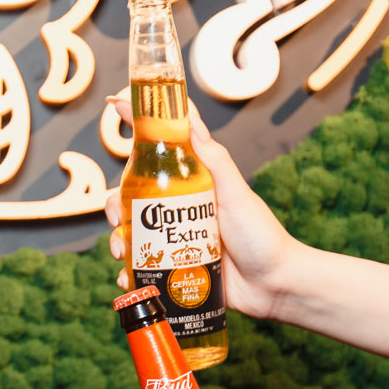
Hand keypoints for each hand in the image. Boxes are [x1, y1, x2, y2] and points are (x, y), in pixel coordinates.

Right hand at [104, 97, 302, 319]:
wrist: (273, 285)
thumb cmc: (262, 236)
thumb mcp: (236, 194)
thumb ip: (215, 161)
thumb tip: (191, 121)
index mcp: (194, 184)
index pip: (161, 148)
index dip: (137, 125)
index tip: (115, 102)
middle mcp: (180, 210)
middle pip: (133, 196)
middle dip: (114, 204)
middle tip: (115, 217)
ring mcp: (175, 239)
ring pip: (132, 233)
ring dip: (118, 241)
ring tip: (121, 253)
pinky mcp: (174, 267)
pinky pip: (143, 267)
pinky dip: (130, 273)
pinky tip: (129, 278)